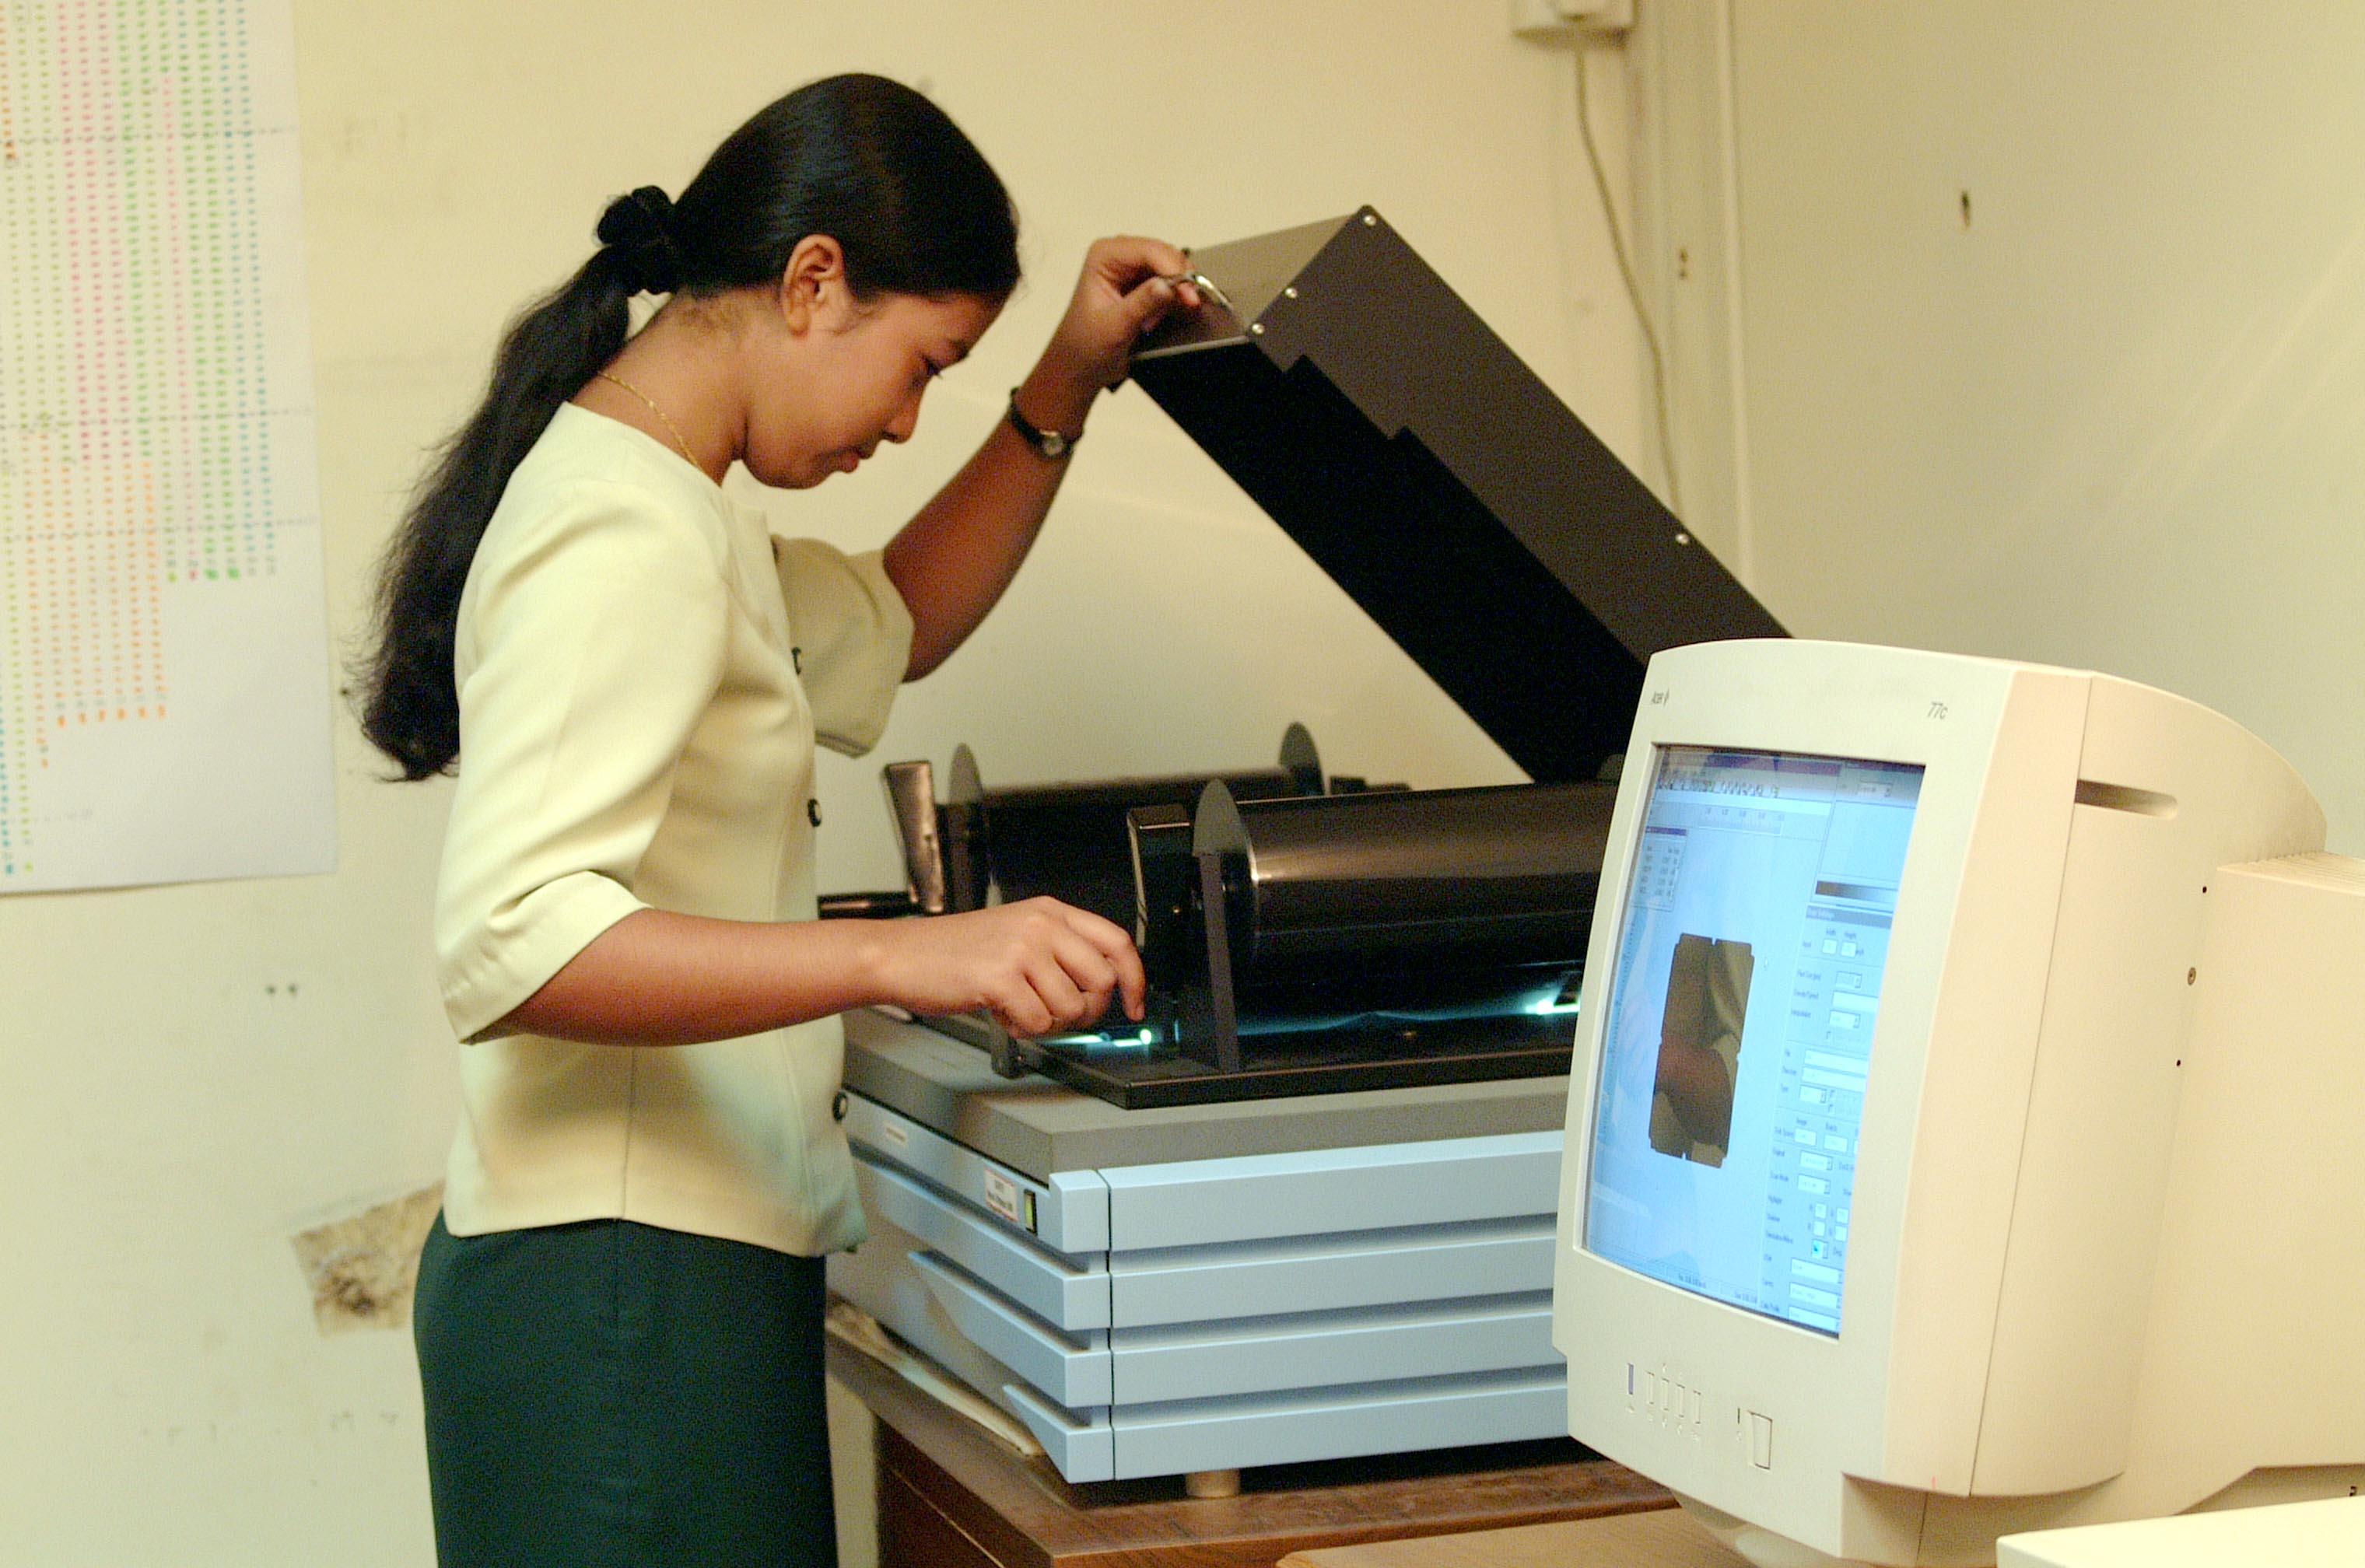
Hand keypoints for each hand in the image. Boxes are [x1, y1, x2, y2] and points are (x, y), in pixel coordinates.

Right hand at [870, 897, 1147, 1037]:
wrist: (902, 955)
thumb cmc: (954, 951)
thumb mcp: (1016, 934)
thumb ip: (1059, 952)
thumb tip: (1101, 989)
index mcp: (1050, 911)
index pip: (1116, 942)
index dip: (1134, 979)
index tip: (1135, 1004)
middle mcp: (1041, 925)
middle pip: (1102, 980)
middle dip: (1089, 1011)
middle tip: (1062, 1016)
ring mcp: (1021, 949)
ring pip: (1071, 1008)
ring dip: (1049, 1022)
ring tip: (1019, 1008)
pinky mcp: (1001, 977)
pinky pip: (1038, 1023)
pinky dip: (1023, 1029)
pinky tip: (1001, 1013)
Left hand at [1020, 235, 1203, 433]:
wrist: (1081, 365)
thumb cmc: (1087, 346)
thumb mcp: (1115, 326)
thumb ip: (1142, 304)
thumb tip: (1168, 285)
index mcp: (1105, 255)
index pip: (1148, 250)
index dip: (1173, 269)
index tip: (1190, 295)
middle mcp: (1120, 254)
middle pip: (1164, 255)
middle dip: (1179, 281)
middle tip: (1187, 307)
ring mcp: (1133, 268)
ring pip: (1172, 268)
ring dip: (1175, 293)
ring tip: (1153, 322)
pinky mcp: (1143, 283)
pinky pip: (1171, 283)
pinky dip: (1173, 300)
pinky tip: (1156, 320)